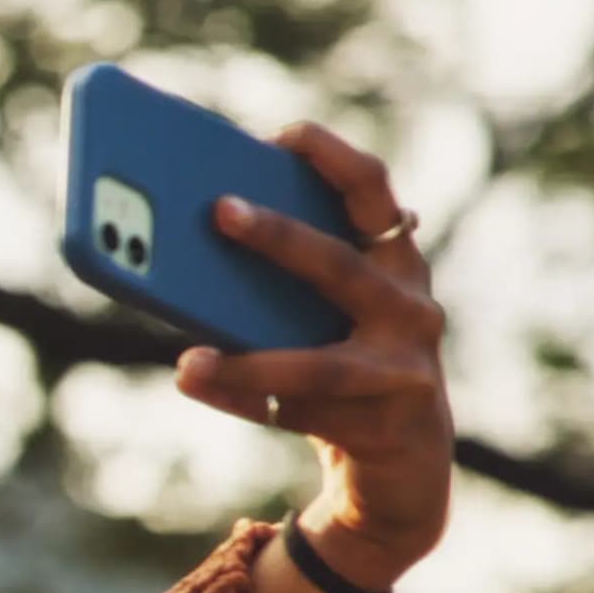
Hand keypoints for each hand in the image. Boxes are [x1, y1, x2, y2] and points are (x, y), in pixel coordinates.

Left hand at [170, 123, 454, 592]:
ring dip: (250, 360)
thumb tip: (182, 245)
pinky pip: (297, 409)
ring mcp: (404, 369)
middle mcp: (411, 307)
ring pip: (318, 361)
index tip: (280, 133)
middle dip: (278, 236)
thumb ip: (277, 278)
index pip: (372, 192)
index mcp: (394, 261)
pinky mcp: (382, 424)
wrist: (402, 459)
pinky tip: (192, 379)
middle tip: (217, 210)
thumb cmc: (344, 364)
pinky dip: (241, 395)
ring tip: (188, 358)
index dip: (331, 157)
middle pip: (340, 265)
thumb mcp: (320, 314)